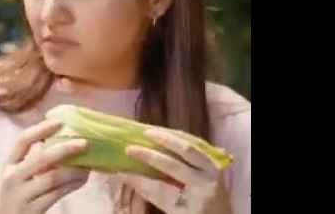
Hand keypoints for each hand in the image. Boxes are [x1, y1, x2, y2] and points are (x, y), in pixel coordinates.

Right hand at [0, 119, 88, 213]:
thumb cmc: (18, 196)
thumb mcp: (19, 176)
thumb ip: (33, 160)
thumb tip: (60, 140)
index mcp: (9, 165)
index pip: (22, 141)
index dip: (40, 129)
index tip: (59, 121)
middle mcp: (12, 178)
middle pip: (40, 158)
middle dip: (65, 148)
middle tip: (84, 142)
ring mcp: (22, 195)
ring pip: (53, 178)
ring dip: (74, 170)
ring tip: (88, 165)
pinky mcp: (33, 210)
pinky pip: (57, 194)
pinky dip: (72, 185)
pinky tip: (82, 180)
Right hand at [117, 129, 232, 213]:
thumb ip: (155, 196)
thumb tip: (130, 177)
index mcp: (190, 208)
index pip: (159, 191)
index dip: (138, 180)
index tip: (120, 172)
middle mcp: (203, 189)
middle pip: (172, 166)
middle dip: (148, 156)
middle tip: (129, 148)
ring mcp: (213, 177)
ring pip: (189, 151)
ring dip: (168, 139)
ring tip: (149, 132)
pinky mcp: (217, 170)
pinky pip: (200, 149)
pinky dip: (185, 140)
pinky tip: (172, 134)